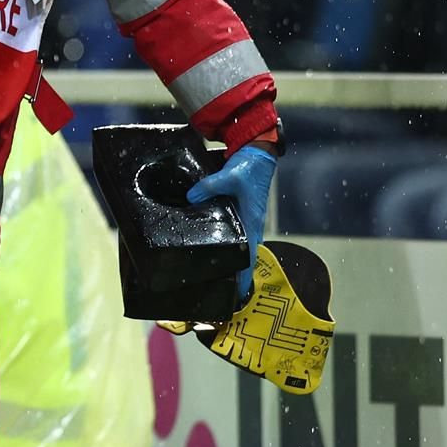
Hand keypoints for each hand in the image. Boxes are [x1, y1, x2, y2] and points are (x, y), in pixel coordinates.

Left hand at [187, 143, 277, 285]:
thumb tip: (190, 197)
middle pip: (241, 255)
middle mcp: (249, 224)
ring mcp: (243, 217)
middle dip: (232, 273)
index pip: (249, 256)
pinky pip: (228, 229)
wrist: (256, 152)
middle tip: (217, 290)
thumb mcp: (230, 175)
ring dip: (225, 257)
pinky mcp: (235, 209)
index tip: (239, 294)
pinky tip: (205, 243)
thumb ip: (209, 186)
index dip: (245, 276)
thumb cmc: (250, 167)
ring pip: (234, 243)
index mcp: (252, 222)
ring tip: (210, 273)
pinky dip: (219, 238)